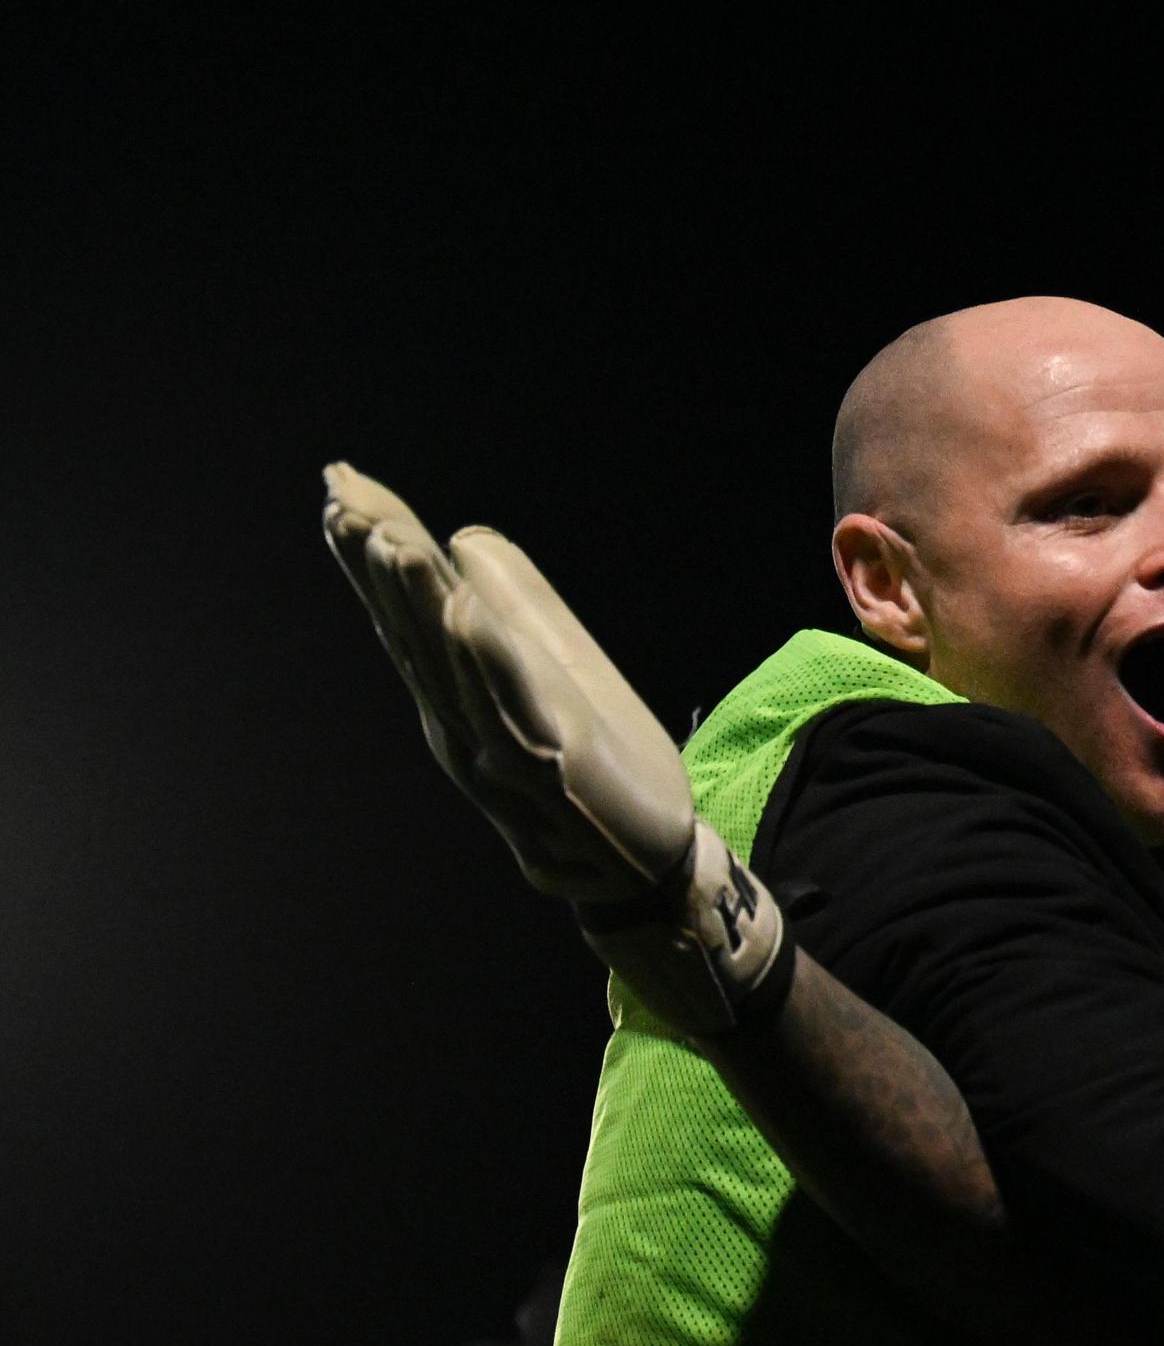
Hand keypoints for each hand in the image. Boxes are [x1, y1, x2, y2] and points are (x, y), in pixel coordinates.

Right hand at [318, 463, 784, 1034]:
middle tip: (341, 496)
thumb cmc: (596, 762)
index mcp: (458, 692)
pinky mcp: (551, 772)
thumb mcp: (550, 669)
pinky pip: (510, 710)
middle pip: (413, 630)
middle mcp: (460, 720)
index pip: (409, 608)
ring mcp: (498, 749)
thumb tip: (459, 540)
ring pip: (449, 664)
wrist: (641, 862)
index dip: (376, 548)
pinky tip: (466, 617)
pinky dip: (486, 664)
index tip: (339, 483)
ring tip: (392, 539)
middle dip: (378, 564)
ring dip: (419, 602)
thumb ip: (508, 609)